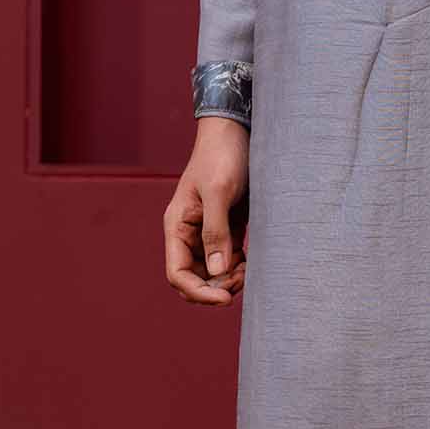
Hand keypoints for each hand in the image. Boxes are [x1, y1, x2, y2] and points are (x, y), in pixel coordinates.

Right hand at [165, 118, 250, 303]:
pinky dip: (240, 266)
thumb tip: (218, 270)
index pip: (177, 274)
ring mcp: (207, 231)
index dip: (199, 292)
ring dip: (230, 278)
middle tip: (242, 280)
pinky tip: (252, 260)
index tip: (225, 298)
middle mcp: (189, 233)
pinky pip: (229, 258)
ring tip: (249, 269)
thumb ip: (216, 232)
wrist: (236, 130)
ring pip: (214, 271)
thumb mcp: (219, 192)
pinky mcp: (227, 227)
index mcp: (177, 226)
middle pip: (195, 278)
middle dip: (217, 287)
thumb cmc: (222, 156)